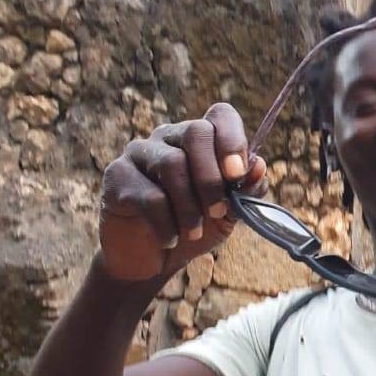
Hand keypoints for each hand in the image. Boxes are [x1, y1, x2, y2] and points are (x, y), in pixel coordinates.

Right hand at [99, 102, 266, 281]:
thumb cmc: (195, 228)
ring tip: (193, 232)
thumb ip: (246, 191)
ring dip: (189, 206)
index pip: (221, 115)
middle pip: (196, 132)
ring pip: (172, 163)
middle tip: (218, 211)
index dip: (233, 139)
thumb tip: (258, 166)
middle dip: (211, 178)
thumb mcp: (229, 213)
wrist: (152, 260)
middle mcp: (170, 136)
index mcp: (202, 138)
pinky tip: (170, 240)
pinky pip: (148, 194)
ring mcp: (140, 152)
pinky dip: (166, 223)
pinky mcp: (116, 175)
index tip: (237, 175)